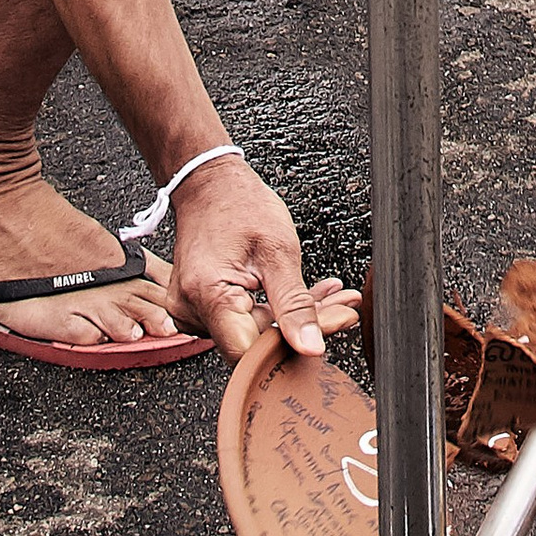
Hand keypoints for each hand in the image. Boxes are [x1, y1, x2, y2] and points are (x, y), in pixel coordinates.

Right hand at [164, 157, 357, 359]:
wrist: (210, 185)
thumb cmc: (240, 206)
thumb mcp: (279, 251)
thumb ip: (295, 304)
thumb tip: (311, 347)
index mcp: (208, 297)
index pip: (254, 350)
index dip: (296, 346)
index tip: (336, 323)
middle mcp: (191, 311)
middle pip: (256, 341)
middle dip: (305, 324)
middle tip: (343, 307)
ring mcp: (192, 311)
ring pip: (254, 331)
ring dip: (294, 316)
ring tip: (331, 296)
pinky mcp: (201, 307)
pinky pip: (244, 319)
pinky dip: (276, 308)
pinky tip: (305, 297)